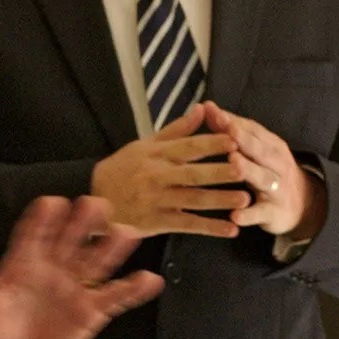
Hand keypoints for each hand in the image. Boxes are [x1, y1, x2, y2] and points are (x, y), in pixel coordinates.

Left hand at [0, 195, 163, 338]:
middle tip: (94, 204)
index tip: (50, 204)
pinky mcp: (94, 307)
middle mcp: (55, 265)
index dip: (40, 220)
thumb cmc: (1, 322)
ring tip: (127, 232)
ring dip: (112, 246)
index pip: (32, 234)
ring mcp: (77, 283)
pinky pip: (116, 295)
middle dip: (81, 222)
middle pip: (70, 238)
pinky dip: (134, 289)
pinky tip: (150, 280)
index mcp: (24, 261)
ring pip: (97, 260)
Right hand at [89, 106, 250, 237]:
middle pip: (193, 174)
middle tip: (244, 169)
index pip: (189, 146)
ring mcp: (157, 200)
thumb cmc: (124, 167)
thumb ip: (177, 129)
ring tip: (245, 200)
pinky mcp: (156, 222)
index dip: (212, 144)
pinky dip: (209, 228)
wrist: (94, 196)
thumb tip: (202, 109)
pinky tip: (231, 229)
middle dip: (219, 172)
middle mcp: (158, 176)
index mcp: (157, 154)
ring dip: (219, 201)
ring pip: (193, 200)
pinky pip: (187, 225)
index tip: (235, 139)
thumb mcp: (146, 144)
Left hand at [200, 101, 325, 238]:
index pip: (252, 130)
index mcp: (271, 145)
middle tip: (228, 129)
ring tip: (233, 162)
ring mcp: (277, 189)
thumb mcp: (256, 150)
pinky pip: (261, 213)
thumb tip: (207, 107)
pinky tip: (234, 216)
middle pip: (260, 149)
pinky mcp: (274, 213)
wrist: (302, 205)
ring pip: (263, 178)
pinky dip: (248, 215)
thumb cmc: (268, 170)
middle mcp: (277, 164)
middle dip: (244, 139)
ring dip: (249, 170)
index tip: (214, 110)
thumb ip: (231, 130)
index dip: (233, 120)